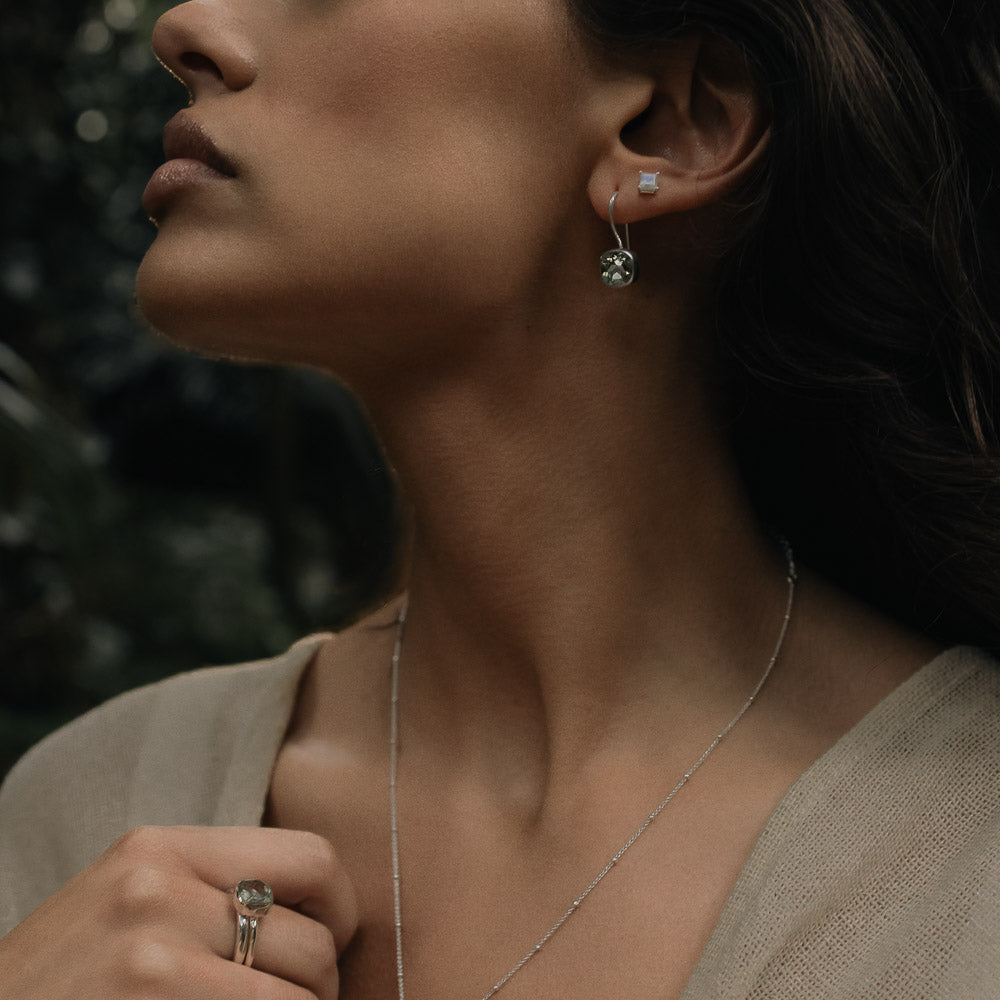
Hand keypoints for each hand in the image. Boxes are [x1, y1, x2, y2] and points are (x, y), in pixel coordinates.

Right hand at [0, 826, 357, 999]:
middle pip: (313, 942)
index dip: (337, 909)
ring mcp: (153, 961)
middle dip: (317, 989)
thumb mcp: (129, 906)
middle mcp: (157, 891)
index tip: (325, 943)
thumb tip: (322, 917)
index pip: (311, 856)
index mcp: (161, 849)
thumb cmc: (63, 984)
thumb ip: (211, 894)